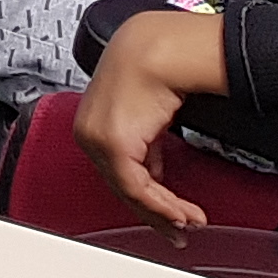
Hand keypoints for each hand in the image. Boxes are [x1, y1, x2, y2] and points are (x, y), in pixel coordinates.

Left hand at [74, 8, 219, 231]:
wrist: (158, 49)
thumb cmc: (153, 68)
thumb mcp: (147, 113)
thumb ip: (146, 144)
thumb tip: (156, 169)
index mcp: (92, 122)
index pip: (116, 170)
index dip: (144, 195)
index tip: (166, 212)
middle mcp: (89, 132)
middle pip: (122, 185)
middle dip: (156, 211)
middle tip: (180, 228)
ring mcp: (98, 139)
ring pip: (130, 191)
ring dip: (164, 212)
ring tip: (188, 221)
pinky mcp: (114, 145)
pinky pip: (137, 187)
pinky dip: (162, 205)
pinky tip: (182, 213)